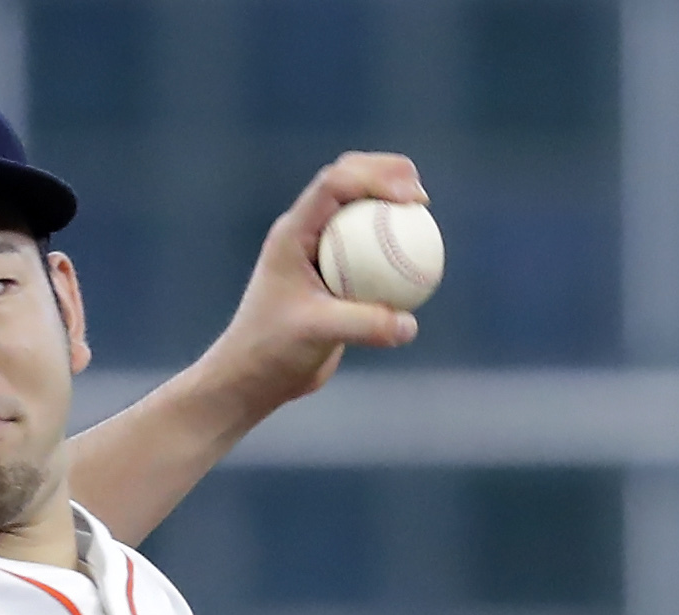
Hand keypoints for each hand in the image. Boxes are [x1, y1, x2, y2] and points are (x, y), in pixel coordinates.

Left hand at [200, 151, 430, 412]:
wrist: (255, 377)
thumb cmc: (273, 350)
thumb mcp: (318, 334)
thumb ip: (364, 325)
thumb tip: (410, 325)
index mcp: (293, 232)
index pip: (334, 184)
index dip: (375, 178)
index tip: (410, 196)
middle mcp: (305, 233)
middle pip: (347, 181)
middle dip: (385, 173)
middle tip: (420, 193)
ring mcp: (319, 252)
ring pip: (358, 212)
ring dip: (389, 204)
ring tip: (423, 212)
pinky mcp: (333, 276)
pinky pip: (368, 250)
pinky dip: (392, 246)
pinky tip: (419, 259)